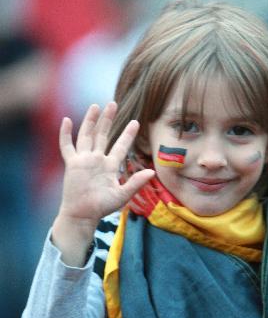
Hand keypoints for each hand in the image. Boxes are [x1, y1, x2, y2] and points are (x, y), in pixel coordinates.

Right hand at [58, 101, 153, 225]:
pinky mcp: (72, 164)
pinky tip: (67, 120)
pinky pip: (67, 146)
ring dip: (91, 121)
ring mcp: (84, 160)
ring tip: (96, 106)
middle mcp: (97, 160)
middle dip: (108, 119)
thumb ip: (136, 183)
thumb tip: (152, 172)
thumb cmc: (102, 207)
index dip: (128, 134)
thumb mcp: (122, 195)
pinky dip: (66, 134)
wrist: (83, 214)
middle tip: (113, 103)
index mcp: (110, 166)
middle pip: (103, 135)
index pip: (121, 146)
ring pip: (87, 135)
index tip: (136, 122)